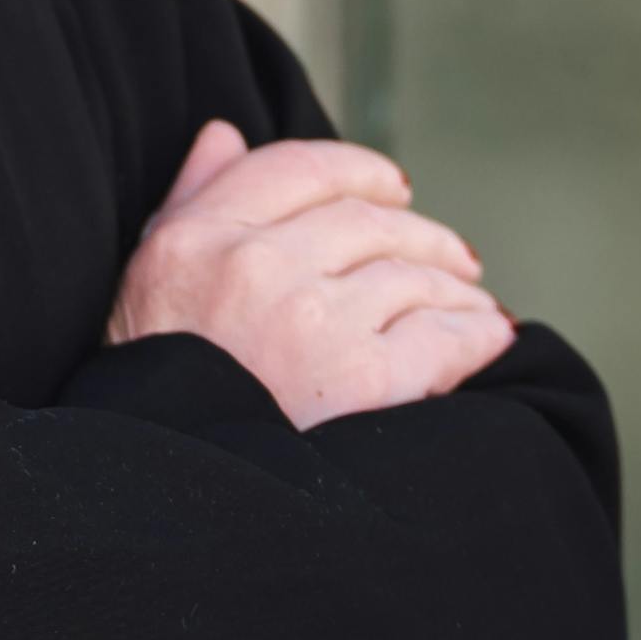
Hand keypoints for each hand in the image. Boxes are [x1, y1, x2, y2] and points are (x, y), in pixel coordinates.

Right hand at [107, 121, 515, 430]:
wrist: (174, 506)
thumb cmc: (163, 396)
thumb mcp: (151, 284)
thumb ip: (191, 200)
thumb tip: (225, 133)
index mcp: (196, 238)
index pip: (299, 168)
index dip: (360, 171)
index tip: (395, 188)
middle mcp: (254, 267)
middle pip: (367, 221)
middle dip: (421, 234)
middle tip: (454, 255)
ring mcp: (312, 321)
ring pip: (412, 274)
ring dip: (455, 287)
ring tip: (472, 301)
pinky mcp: (363, 381)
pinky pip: (442, 337)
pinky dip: (475, 334)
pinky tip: (488, 337)